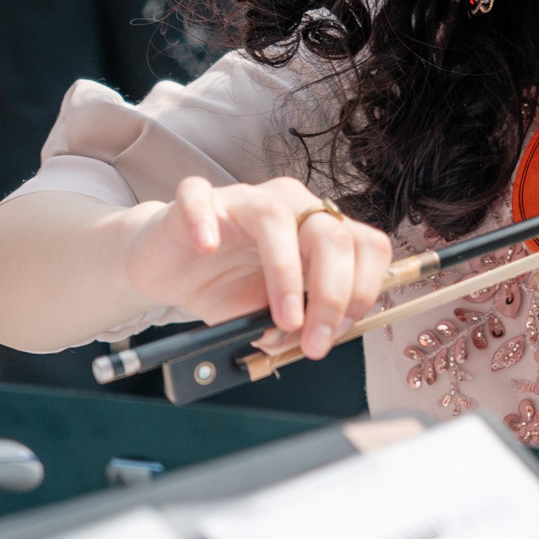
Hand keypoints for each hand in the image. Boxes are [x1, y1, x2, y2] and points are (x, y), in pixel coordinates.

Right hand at [120, 176, 392, 359]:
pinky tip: (206, 248)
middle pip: (332, 235)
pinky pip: (199, 196)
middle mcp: (292, 206)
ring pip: (276, 217)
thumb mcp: (267, 314)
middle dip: (332, 294)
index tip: (340, 332)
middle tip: (315, 342)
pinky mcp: (196, 199)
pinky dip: (203, 221)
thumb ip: (293, 323)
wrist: (172, 268)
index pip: (366, 246)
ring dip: (285, 273)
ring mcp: (245, 198)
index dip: (363, 289)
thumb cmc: (227, 285)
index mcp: (320, 230)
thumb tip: (305, 338)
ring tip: (281, 319)